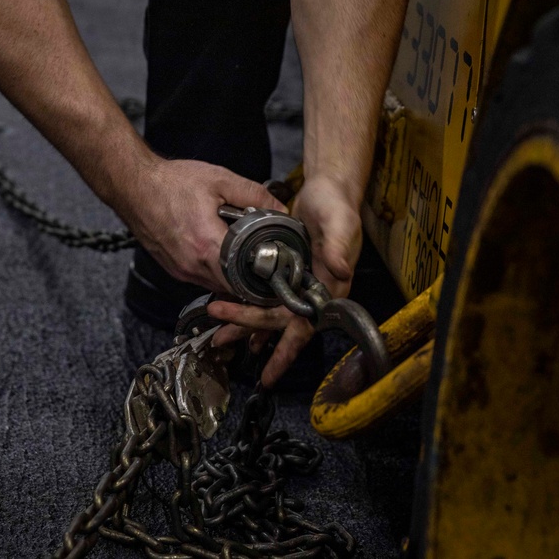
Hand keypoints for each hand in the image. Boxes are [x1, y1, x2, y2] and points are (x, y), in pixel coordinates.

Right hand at [119, 157, 285, 293]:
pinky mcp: (172, 268)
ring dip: (232, 275)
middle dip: (251, 277)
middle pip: (233, 287)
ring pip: (217, 285)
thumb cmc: (171, 182)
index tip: (277, 268)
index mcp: (207, 246)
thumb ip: (255, 196)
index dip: (264, 277)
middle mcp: (192, 265)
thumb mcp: (220, 180)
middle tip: (265, 260)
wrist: (132, 185)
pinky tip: (219, 251)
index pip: (245, 280)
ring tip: (242, 253)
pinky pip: (201, 278)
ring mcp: (181, 270)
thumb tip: (281, 209)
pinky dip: (215, 269)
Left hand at [209, 175, 362, 386]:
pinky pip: (265, 296)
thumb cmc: (337, 207)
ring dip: (244, 325)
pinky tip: (230, 313)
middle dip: (250, 332)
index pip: (303, 324)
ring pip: (269, 313)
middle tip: (220, 339)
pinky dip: (247, 306)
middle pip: (279, 323)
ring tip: (218, 336)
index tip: (269, 368)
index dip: (285, 348)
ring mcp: (298, 283)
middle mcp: (313, 291)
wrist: (328, 190)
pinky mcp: (285, 273)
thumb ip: (338, 246)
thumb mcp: (339, 223)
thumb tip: (340, 270)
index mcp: (329, 288)